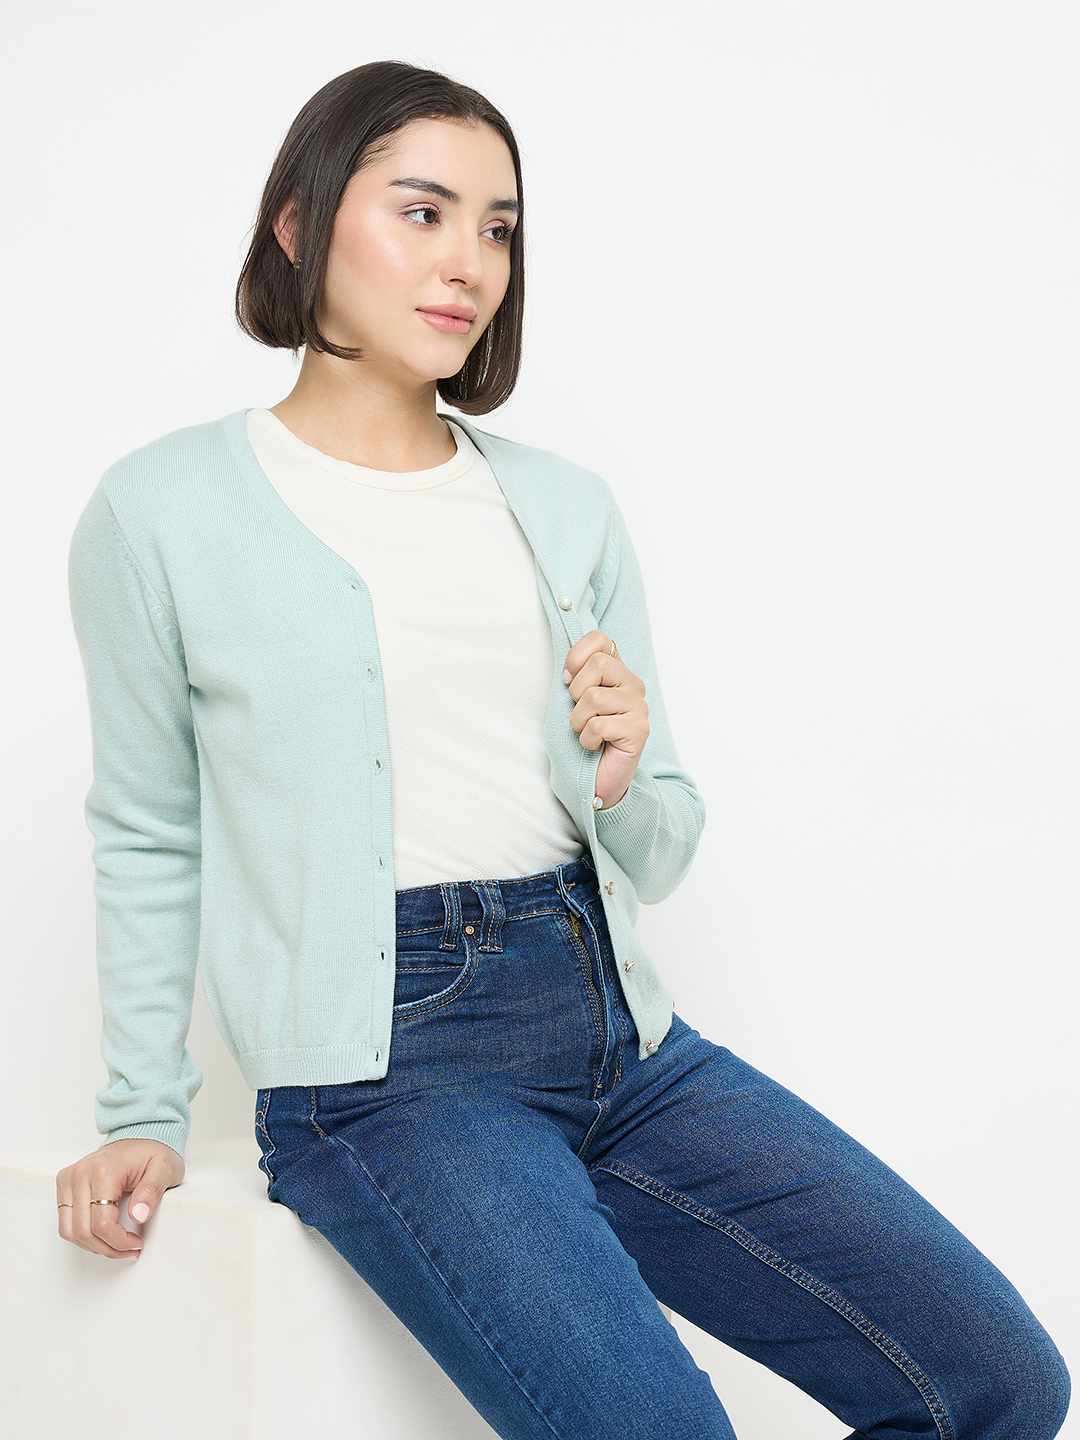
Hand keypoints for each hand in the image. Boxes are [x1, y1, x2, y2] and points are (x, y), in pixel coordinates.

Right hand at [55, 1139, 184, 1261]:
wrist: (141, 1134)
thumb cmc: (152, 1151)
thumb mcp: (165, 1169)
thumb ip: (152, 1192)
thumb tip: (139, 1215)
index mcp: (103, 1170)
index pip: (102, 1223)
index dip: (119, 1242)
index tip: (136, 1244)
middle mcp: (80, 1173)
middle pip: (83, 1231)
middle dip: (108, 1248)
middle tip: (129, 1249)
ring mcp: (69, 1179)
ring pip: (70, 1231)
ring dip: (93, 1246)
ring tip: (117, 1244)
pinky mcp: (65, 1185)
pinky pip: (66, 1223)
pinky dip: (83, 1235)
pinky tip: (104, 1235)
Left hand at [563, 629, 649, 808]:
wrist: (599, 779)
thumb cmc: (584, 738)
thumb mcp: (574, 701)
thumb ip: (576, 676)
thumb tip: (566, 667)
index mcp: (617, 672)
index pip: (601, 639)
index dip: (577, 656)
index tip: (568, 679)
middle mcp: (633, 685)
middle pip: (598, 664)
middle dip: (576, 693)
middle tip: (581, 713)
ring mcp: (639, 707)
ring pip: (594, 697)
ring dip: (579, 721)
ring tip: (587, 732)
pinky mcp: (639, 730)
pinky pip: (598, 725)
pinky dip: (587, 739)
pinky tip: (595, 745)